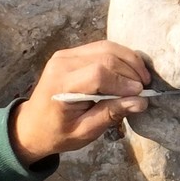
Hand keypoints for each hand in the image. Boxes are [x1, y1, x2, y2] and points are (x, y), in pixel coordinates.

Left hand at [10, 40, 151, 163]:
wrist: (33, 125)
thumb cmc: (57, 133)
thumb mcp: (84, 132)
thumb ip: (110, 114)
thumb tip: (140, 102)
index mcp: (61, 85)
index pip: (98, 73)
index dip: (123, 82)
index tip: (141, 94)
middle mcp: (62, 63)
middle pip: (105, 56)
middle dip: (130, 70)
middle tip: (146, 87)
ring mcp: (65, 54)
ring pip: (106, 47)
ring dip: (129, 60)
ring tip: (142, 78)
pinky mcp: (72, 53)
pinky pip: (101, 47)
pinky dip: (120, 57)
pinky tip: (130, 71)